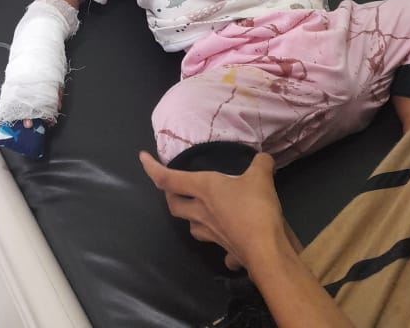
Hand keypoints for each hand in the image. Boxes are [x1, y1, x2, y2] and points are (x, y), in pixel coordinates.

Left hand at [139, 151, 284, 271]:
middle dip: (170, 197)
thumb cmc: (255, 208)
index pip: (168, 178)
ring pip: (192, 227)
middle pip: (174, 206)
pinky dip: (224, 248)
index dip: (152, 168)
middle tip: (175, 188)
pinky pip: (222, 249)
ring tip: (199, 212)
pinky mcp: (228, 250)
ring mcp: (212, 234)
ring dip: (191, 219)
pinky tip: (232, 245)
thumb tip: (264, 158)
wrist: (267, 252)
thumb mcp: (260, 177)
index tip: (142, 157)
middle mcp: (202, 212)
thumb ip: (261, 163)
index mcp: (204, 189)